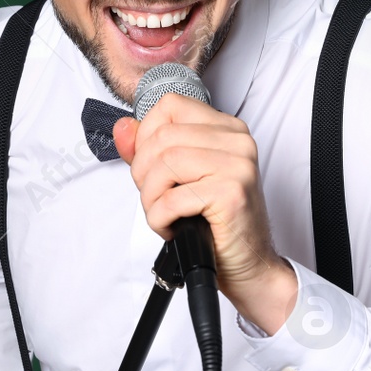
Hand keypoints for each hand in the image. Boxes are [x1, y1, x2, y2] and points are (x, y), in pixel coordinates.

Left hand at [112, 92, 297, 334]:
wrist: (249, 264)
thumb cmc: (216, 223)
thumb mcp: (178, 178)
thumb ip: (148, 149)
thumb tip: (122, 128)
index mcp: (226, 128)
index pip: (170, 105)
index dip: (146, 135)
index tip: (150, 166)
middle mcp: (237, 141)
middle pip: (162, 137)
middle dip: (144, 173)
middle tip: (156, 199)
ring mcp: (237, 165)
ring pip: (164, 164)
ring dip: (151, 198)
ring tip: (164, 215)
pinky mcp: (231, 193)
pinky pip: (171, 199)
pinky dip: (160, 218)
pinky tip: (173, 227)